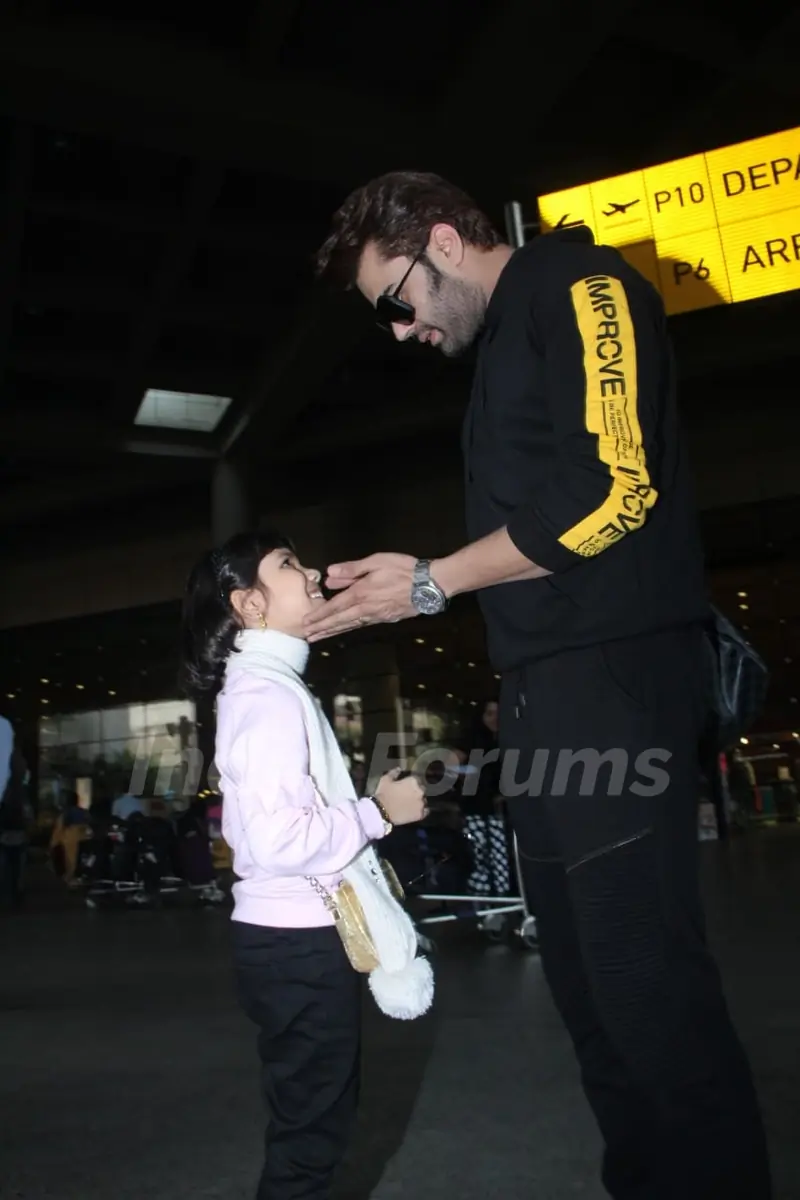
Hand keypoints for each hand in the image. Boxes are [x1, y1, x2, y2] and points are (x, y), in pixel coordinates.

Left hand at [303, 553, 417, 641]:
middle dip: (321, 628)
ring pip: (349, 626)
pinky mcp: (386, 618)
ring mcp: (376, 616)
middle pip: (339, 621)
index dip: (319, 615)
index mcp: (360, 593)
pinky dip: (349, 629)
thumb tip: (329, 574)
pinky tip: (344, 630)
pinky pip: (362, 625)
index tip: (305, 623)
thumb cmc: (403, 569)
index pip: (334, 607)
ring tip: (318, 638)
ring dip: (332, 632)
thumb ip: (352, 569)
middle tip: (306, 637)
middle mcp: (365, 608)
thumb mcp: (376, 561)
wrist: (429, 585)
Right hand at [375, 769, 427, 825]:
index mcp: (413, 781)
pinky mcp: (420, 814)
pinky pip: (425, 811)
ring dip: (419, 800)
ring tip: (410, 804)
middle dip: (416, 791)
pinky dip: (421, 810)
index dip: (411, 783)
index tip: (406, 786)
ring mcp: (421, 803)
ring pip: (424, 800)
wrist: (382, 812)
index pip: (417, 779)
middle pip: (422, 789)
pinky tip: (415, 811)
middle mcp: (420, 791)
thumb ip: (393, 773)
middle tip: (407, 795)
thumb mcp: (385, 780)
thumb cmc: (383, 794)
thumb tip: (399, 769)